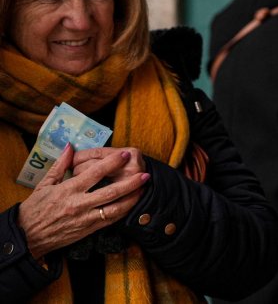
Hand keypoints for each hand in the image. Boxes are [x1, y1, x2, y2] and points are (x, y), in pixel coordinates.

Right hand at [17, 145, 149, 258]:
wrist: (27, 237)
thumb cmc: (34, 208)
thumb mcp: (44, 184)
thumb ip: (60, 165)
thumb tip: (70, 147)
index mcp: (68, 190)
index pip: (94, 173)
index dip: (111, 163)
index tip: (124, 154)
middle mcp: (79, 204)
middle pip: (110, 192)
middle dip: (130, 182)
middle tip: (144, 173)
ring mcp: (85, 218)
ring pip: (114, 208)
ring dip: (131, 198)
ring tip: (143, 188)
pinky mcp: (88, 230)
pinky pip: (110, 220)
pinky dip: (123, 211)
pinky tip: (132, 203)